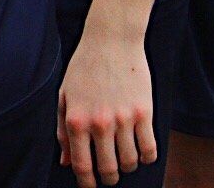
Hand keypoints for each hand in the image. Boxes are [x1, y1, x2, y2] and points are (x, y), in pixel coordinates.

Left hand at [54, 22, 156, 186]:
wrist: (111, 40)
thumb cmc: (84, 67)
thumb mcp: (65, 96)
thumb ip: (63, 131)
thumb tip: (66, 162)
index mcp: (76, 120)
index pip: (82, 165)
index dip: (86, 183)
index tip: (90, 187)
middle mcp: (99, 123)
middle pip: (109, 169)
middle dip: (108, 179)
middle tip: (109, 177)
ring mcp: (124, 119)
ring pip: (130, 163)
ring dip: (127, 168)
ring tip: (124, 161)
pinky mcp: (145, 113)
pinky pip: (150, 149)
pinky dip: (146, 158)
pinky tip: (141, 152)